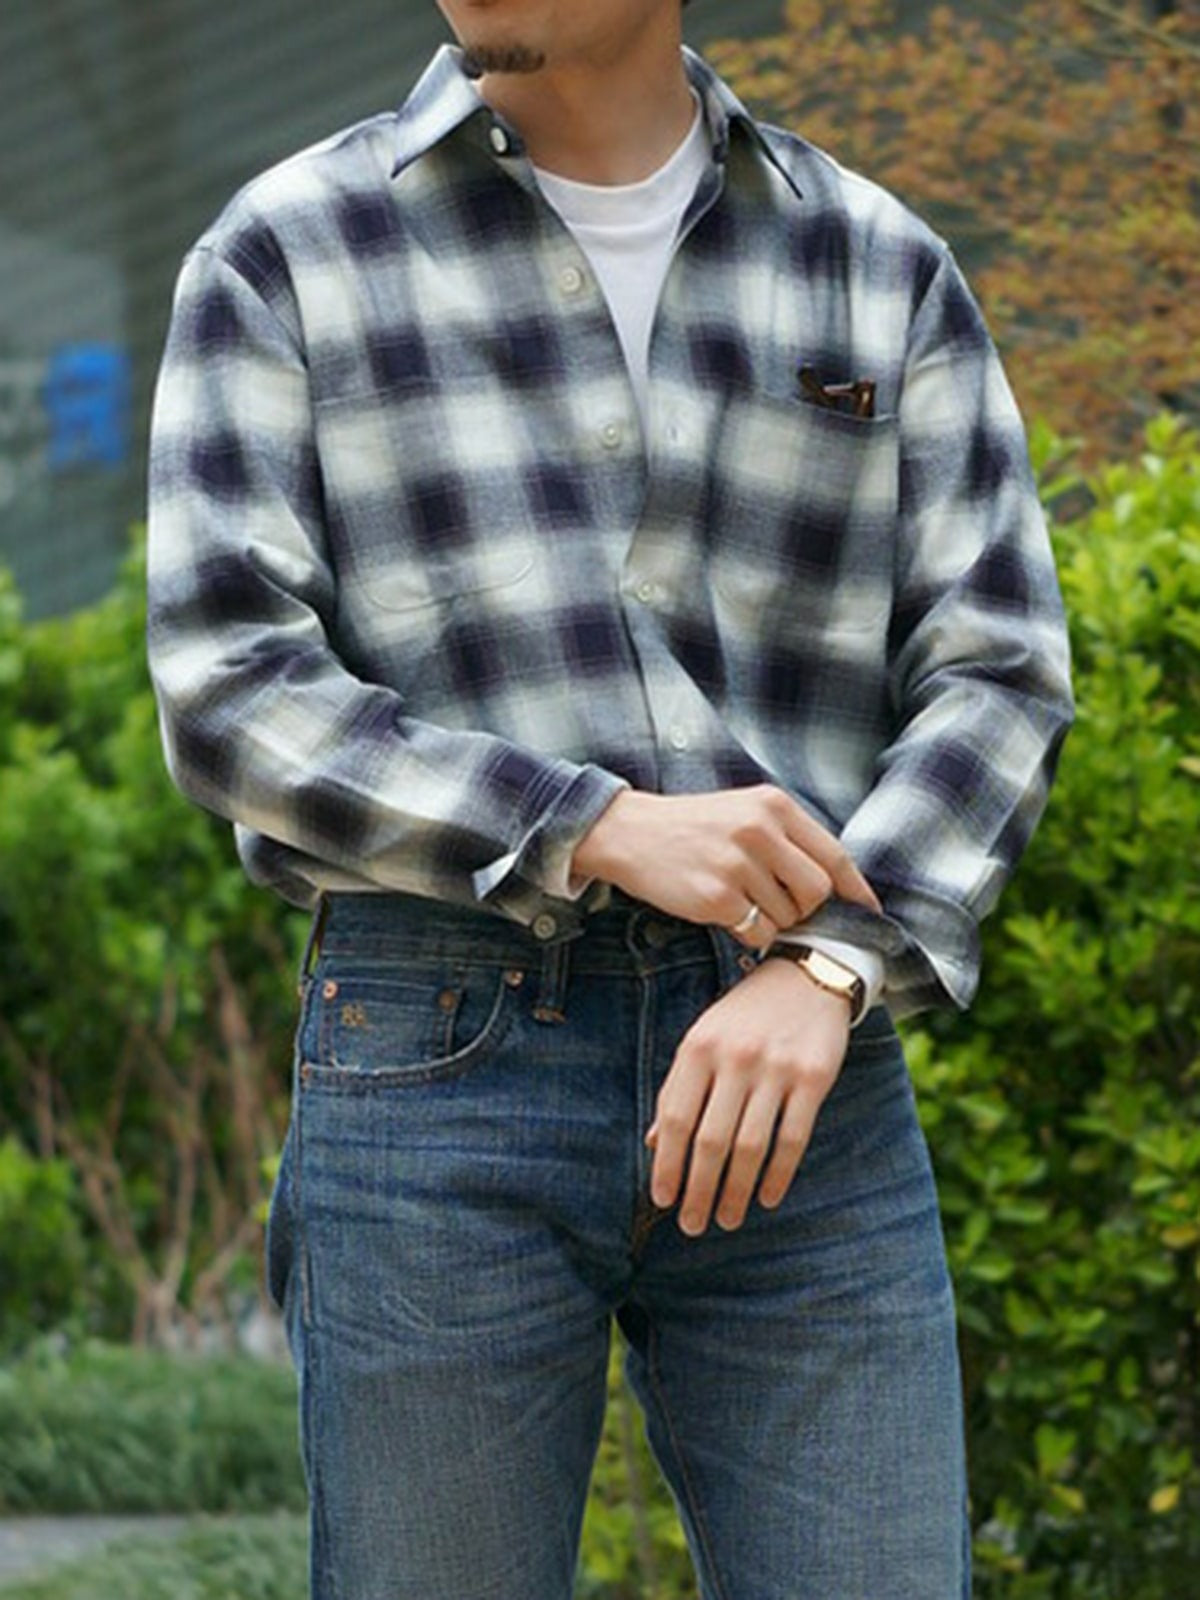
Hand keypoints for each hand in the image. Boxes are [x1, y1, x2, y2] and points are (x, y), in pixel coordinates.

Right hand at [571, 785, 879, 949]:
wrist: (629, 833)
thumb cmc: (694, 828)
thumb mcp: (745, 812)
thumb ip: (788, 838)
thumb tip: (835, 884)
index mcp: (773, 806)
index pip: (834, 854)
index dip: (856, 889)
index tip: (869, 912)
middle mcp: (759, 831)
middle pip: (817, 890)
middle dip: (807, 909)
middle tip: (782, 907)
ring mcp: (737, 864)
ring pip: (788, 916)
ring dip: (774, 921)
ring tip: (744, 902)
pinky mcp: (715, 897)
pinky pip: (757, 932)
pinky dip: (749, 933)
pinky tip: (727, 914)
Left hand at [647, 957, 851, 1234]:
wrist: (807, 976)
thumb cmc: (745, 1015)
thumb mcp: (703, 1039)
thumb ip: (679, 1088)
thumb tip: (655, 1144)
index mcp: (698, 1047)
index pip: (675, 1118)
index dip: (667, 1164)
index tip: (663, 1199)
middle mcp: (735, 1058)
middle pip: (711, 1140)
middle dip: (699, 1189)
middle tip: (693, 1225)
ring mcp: (776, 1068)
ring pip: (751, 1145)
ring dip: (737, 1191)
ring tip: (728, 1219)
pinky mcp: (814, 1077)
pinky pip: (793, 1137)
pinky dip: (778, 1173)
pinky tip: (767, 1197)